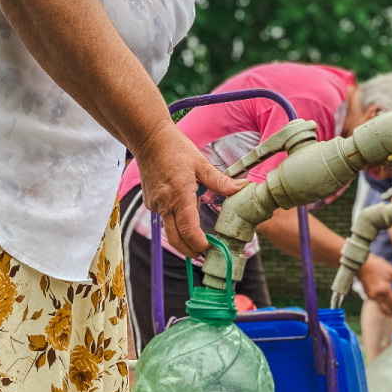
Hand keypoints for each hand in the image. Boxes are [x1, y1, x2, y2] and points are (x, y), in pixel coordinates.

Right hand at [134, 120, 246, 257]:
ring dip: (184, 232)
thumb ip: (221, 182)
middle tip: (205, 252)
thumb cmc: (176, 149)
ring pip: (170, 229)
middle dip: (191, 250)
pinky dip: (175, 217)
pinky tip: (183, 201)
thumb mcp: (202, 164)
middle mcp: (164, 205)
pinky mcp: (150, 203)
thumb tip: (243, 188)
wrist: (149, 139)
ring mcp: (154, 205)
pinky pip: (165, 217)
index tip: (210, 247)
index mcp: (179, 196)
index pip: (189, 232)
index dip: (200, 245)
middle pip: (176, 240)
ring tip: (198, 221)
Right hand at [356, 254, 391, 317]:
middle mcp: (377, 296)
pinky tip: (391, 300)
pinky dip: (387, 306)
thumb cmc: (377, 266)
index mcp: (384, 289)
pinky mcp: (369, 297)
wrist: (361, 264)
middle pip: (390, 312)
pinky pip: (380, 305)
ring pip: (384, 311)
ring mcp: (372, 298)